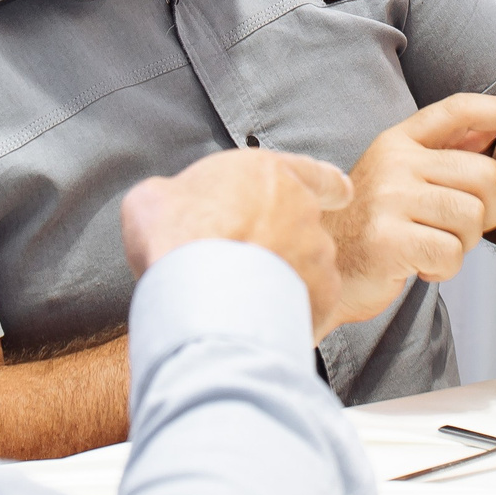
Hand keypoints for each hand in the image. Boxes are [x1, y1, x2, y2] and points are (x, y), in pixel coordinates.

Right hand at [122, 148, 352, 337]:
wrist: (198, 290)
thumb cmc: (175, 235)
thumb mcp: (154, 197)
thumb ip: (176, 195)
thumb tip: (170, 203)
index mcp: (269, 173)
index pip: (313, 172)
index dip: (327, 185)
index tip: (341, 194)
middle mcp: (302, 209)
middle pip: (304, 224)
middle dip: (285, 242)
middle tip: (248, 264)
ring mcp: (317, 253)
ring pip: (310, 265)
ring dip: (288, 278)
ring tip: (247, 299)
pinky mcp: (322, 295)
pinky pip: (312, 302)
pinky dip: (293, 311)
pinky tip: (263, 322)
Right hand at [325, 93, 495, 329]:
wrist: (321, 269)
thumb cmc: (368, 227)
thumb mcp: (399, 178)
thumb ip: (443, 153)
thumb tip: (492, 126)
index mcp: (398, 141)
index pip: (458, 110)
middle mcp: (394, 162)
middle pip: (484, 176)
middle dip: (487, 213)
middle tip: (457, 231)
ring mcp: (388, 198)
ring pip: (472, 217)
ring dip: (462, 244)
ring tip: (429, 246)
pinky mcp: (387, 239)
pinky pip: (451, 253)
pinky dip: (444, 268)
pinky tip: (417, 265)